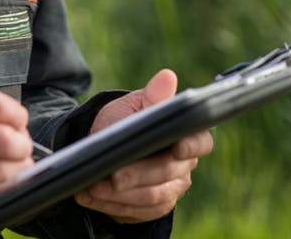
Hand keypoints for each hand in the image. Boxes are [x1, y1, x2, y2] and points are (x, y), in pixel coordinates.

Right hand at [0, 90, 35, 215]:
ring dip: (20, 170)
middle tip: (21, 147)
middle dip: (22, 144)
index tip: (19, 121)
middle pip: (3, 139)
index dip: (16, 112)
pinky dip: (8, 189)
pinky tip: (6, 184)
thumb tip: (17, 126)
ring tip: (15, 167)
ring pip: (3, 170)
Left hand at [74, 69, 214, 223]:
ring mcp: (170, 189)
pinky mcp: (152, 208)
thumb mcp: (133, 106)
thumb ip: (152, 97)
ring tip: (93, 186)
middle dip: (138, 175)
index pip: (200, 141)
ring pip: (150, 197)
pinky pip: (135, 212)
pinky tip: (90, 195)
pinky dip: (110, 205)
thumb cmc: (124, 122)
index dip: (191, 146)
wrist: (108, 148)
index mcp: (186, 135)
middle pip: (167, 173)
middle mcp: (183, 165)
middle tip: (112, 175)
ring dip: (119, 195)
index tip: (175, 148)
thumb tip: (167, 77)